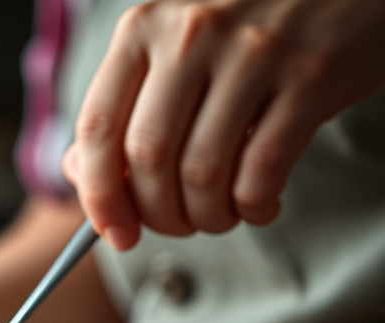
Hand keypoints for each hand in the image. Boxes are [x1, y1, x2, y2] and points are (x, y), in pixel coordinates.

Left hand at [63, 0, 384, 248]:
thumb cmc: (253, 20)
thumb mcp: (175, 45)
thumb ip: (125, 104)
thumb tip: (77, 175)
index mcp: (145, 27)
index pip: (96, 129)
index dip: (99, 197)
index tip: (114, 233)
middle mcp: (193, 32)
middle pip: (148, 160)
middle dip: (158, 216)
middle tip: (178, 226)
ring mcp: (255, 52)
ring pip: (201, 174)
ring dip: (206, 217)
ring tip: (219, 216)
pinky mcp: (311, 76)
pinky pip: (260, 173)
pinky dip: (253, 207)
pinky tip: (259, 206)